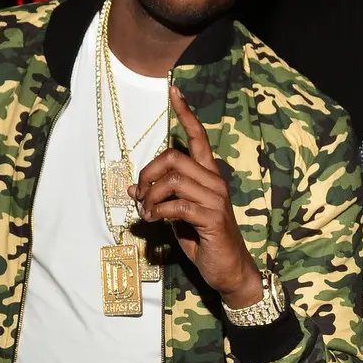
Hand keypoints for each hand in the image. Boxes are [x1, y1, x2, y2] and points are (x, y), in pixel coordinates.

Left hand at [130, 84, 261, 308]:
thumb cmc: (205, 242)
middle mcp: (215, 182)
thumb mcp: (178, 218)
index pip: (198, 138)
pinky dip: (157, 211)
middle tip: (139, 196)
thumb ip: (160, 200)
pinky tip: (153, 220)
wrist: (230, 271)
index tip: (174, 91)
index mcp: (209, 177)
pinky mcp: (211, 218)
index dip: (186, 114)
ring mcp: (215, 199)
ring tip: (145, 213)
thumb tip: (132, 188)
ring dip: (150, 196)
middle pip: (173, 156)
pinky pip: (176, 205)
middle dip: (147, 173)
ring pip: (172, 179)